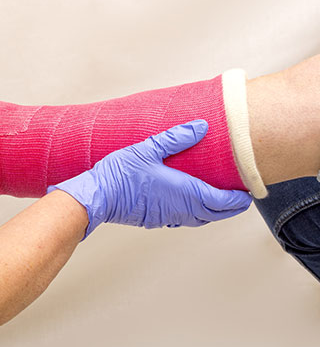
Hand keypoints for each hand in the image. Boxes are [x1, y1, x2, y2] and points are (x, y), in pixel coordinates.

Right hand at [48, 120, 251, 237]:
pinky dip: (196, 212)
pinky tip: (189, 201)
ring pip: (201, 219)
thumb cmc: (119, 175)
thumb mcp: (148, 148)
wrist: (96, 197)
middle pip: (216, 214)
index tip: (249, 191)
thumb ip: (176, 138)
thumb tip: (200, 127)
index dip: (239, 198)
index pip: (224, 201)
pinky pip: (185, 219)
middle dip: (231, 206)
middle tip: (240, 195)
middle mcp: (181, 209)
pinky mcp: (155, 220)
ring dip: (214, 210)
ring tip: (219, 198)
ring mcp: (168, 217)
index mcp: (185, 192)